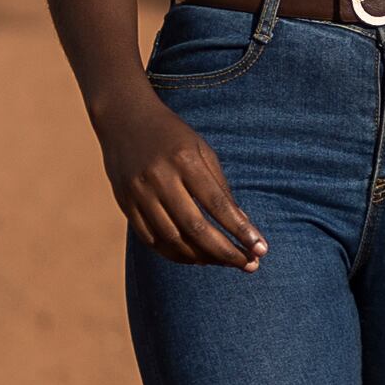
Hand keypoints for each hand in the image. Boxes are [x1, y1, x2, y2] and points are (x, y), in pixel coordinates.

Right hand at [97, 85, 263, 269]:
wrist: (123, 118)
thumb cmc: (172, 135)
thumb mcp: (202, 150)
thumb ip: (220, 187)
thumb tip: (242, 225)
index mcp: (184, 160)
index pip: (217, 204)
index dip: (240, 230)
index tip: (261, 249)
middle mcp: (160, 178)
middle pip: (195, 228)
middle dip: (225, 252)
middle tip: (249, 266)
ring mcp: (139, 193)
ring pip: (173, 240)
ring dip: (202, 258)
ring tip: (225, 262)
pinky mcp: (125, 204)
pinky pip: (151, 240)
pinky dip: (175, 254)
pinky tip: (195, 258)